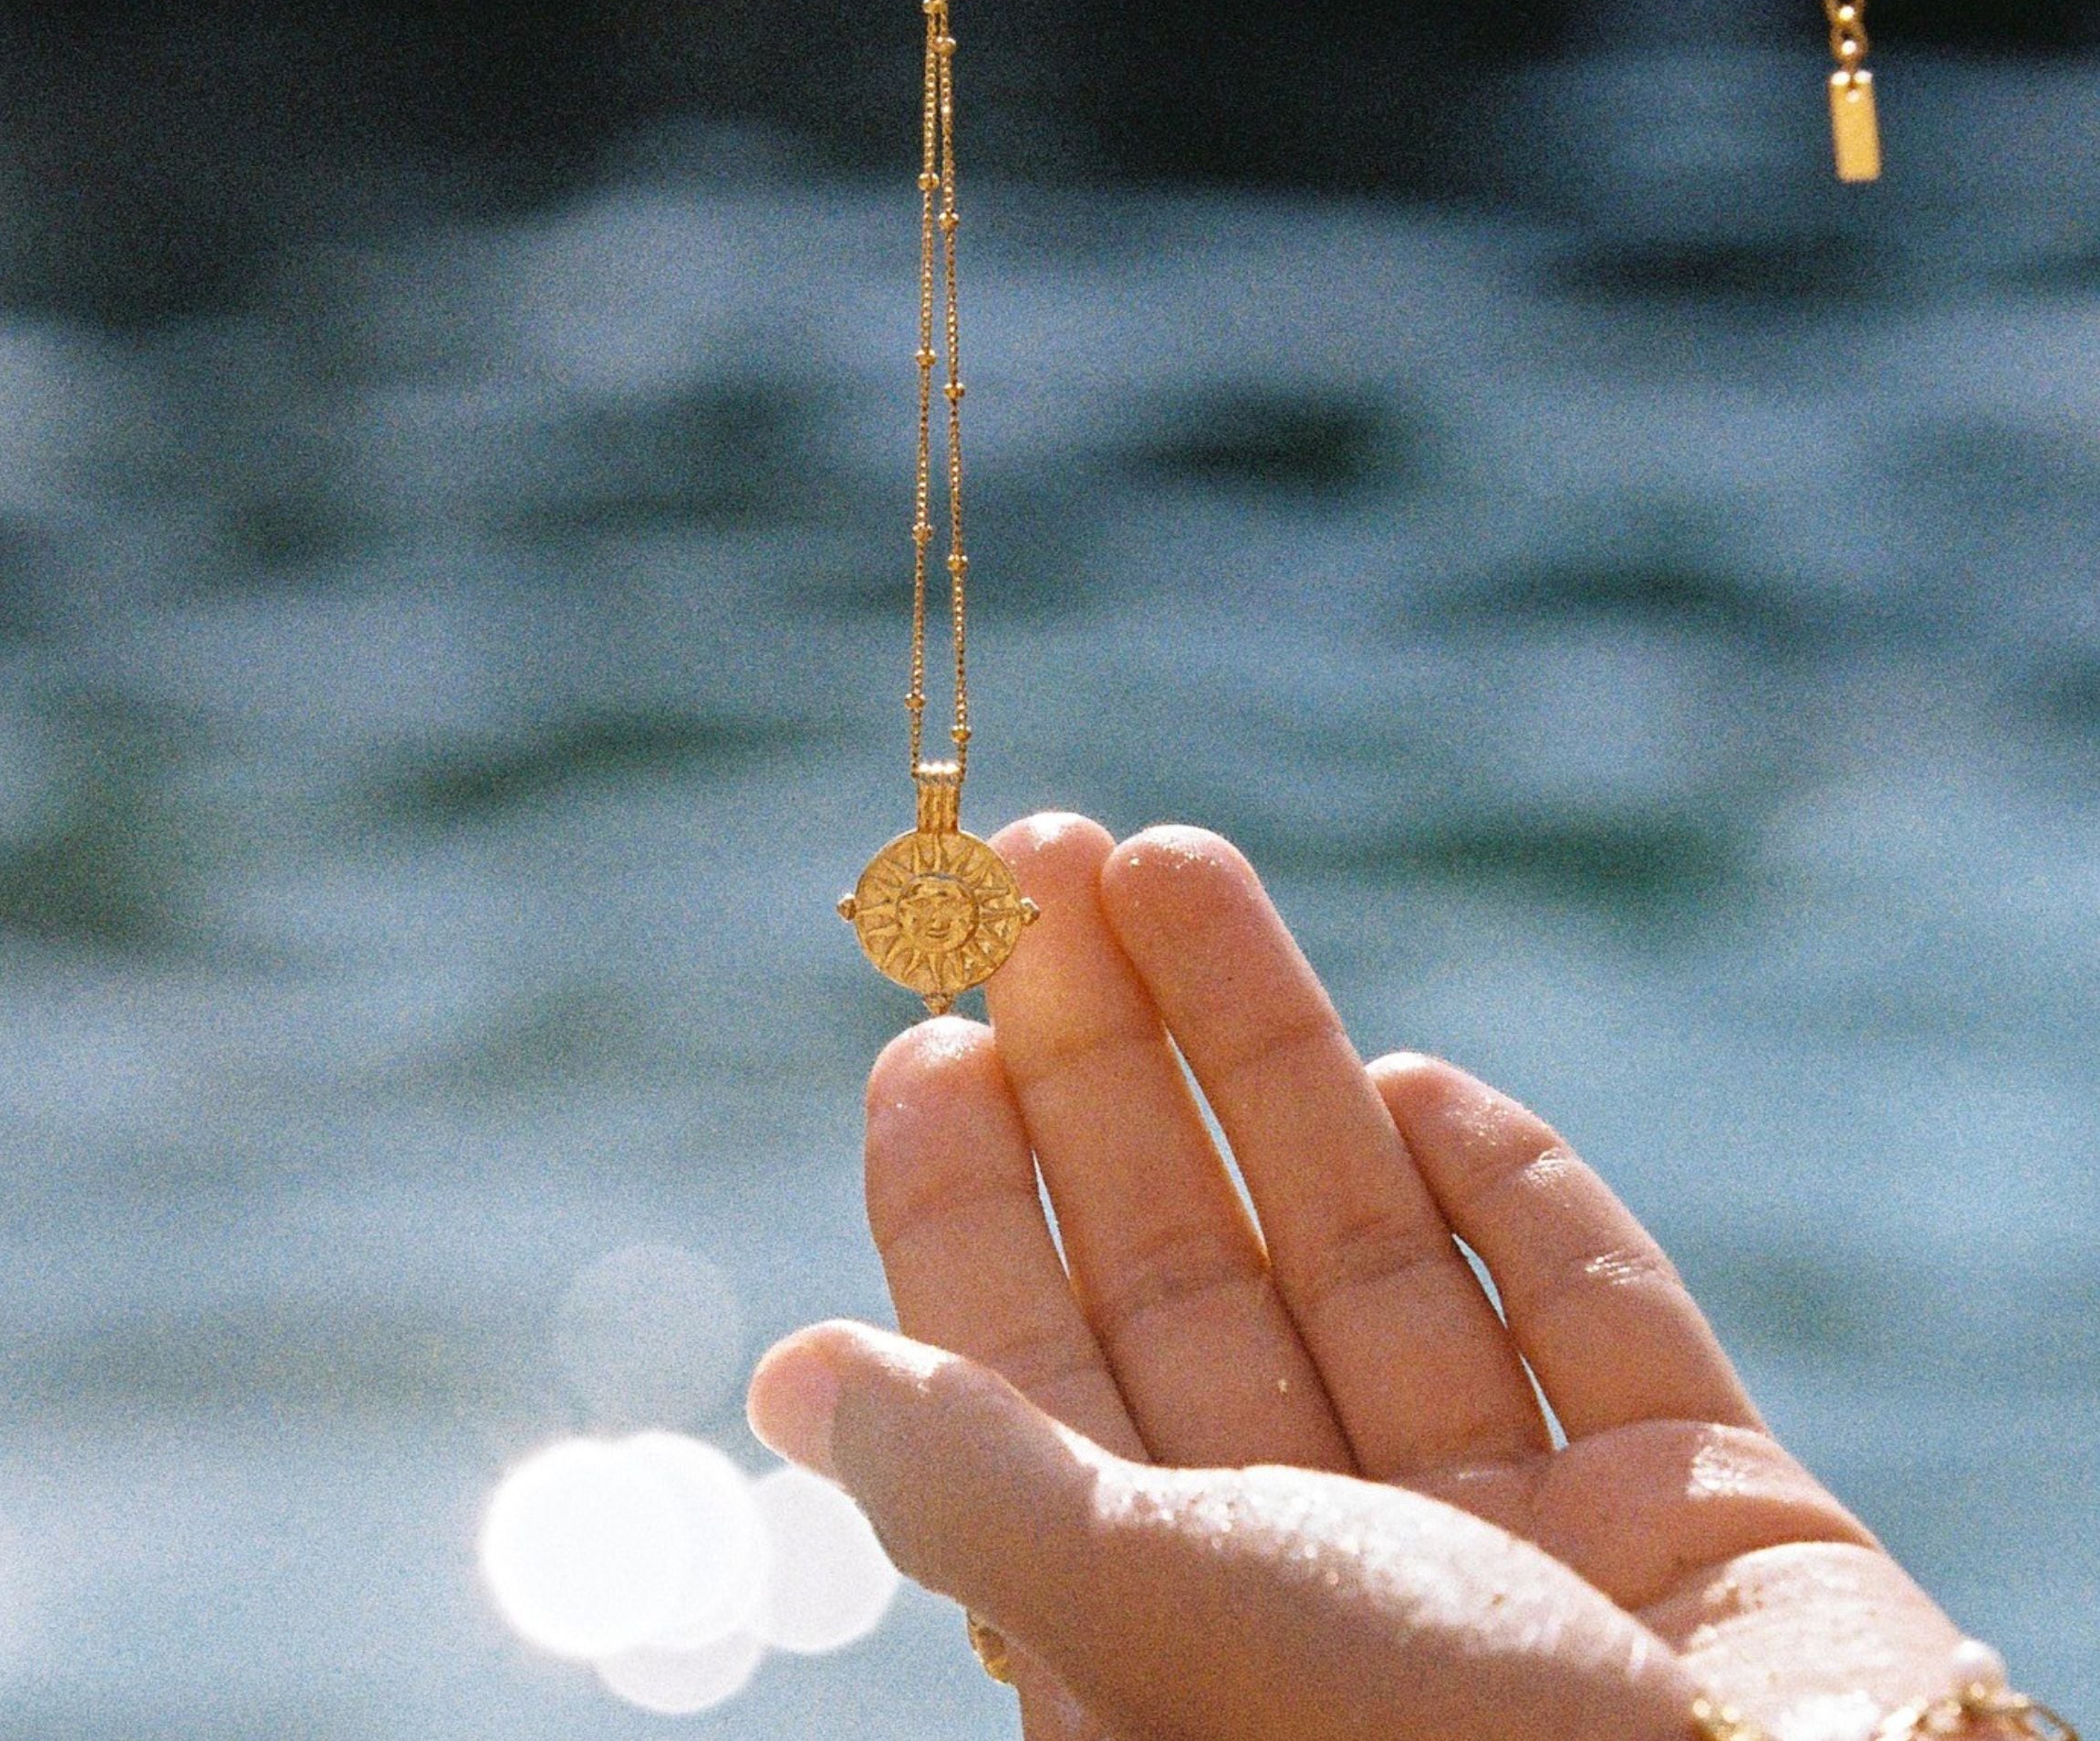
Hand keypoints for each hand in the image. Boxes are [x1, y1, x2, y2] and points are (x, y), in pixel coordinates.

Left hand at [752, 817, 1978, 1740]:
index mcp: (1177, 1625)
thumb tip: (788, 1375)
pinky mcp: (1695, 1506)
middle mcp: (1331, 1574)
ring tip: (1176, 861)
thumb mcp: (1160, 1619)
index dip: (972, 1191)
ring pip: (1363, 1250)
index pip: (1032, 1365)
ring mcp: (1519, 1539)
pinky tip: (1420, 1083)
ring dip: (1273, 1050)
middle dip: (1109, 1052)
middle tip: (1043, 859)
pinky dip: (1509, 1199)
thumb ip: (976, 1483)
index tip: (930, 1027)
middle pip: (1187, 1261)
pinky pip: (1583, 1320)